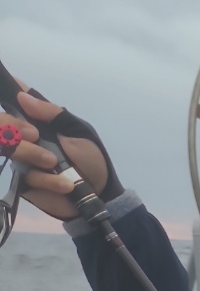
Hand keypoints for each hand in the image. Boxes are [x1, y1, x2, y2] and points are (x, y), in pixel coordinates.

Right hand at [3, 86, 109, 221]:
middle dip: (13, 126)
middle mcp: (25, 139)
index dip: (9, 97)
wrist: (99, 193)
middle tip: (35, 134)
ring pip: (11, 152)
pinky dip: (48, 180)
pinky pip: (26, 178)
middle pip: (3, 125)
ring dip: (33, 155)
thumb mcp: (78, 132)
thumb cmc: (90, 159)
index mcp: (38, 122)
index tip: (11, 96)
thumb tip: (23, 96)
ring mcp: (23, 161)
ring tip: (54, 162)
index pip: (16, 104)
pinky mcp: (25, 183)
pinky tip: (65, 184)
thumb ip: (53, 114)